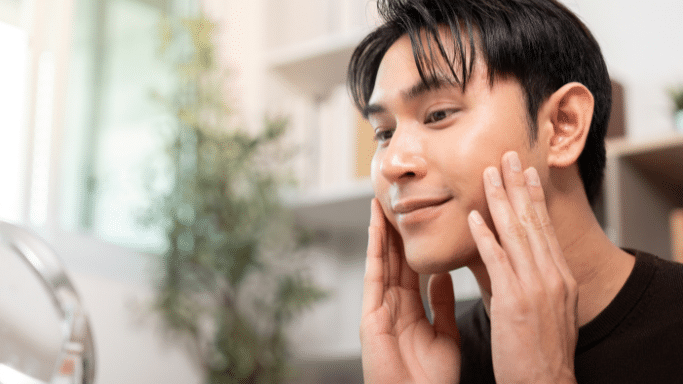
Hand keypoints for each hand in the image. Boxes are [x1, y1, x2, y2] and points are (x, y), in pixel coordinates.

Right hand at [361, 198, 460, 383]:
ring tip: (381, 203)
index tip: (417, 218)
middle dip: (395, 231)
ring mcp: (379, 309)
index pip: (412, 269)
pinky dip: (375, 249)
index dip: (413, 244)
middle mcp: (392, 306)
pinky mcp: (370, 315)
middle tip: (397, 200)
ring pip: (382, 261)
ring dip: (381, 232)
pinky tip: (376, 227)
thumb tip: (443, 274)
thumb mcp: (445, 335)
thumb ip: (444, 304)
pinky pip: (374, 275)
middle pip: (394, 260)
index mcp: (411, 311)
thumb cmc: (432, 380)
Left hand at [467, 151, 577, 382]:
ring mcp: (534, 287)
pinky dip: (485, 235)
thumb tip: (529, 260)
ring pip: (516, 233)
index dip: (535, 197)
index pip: (545, 228)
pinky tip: (474, 216)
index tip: (527, 172)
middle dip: (519, 186)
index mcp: (561, 277)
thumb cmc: (543, 351)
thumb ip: (542, 281)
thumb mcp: (553, 309)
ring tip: (489, 174)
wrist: (546, 382)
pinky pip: (497, 260)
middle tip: (508, 156)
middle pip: (533, 221)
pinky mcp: (514, 300)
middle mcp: (552, 276)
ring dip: (501, 200)